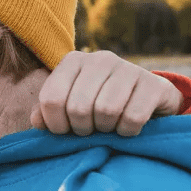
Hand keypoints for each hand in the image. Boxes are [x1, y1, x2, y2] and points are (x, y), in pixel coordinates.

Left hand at [31, 51, 183, 135]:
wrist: (148, 102)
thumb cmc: (100, 106)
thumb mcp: (71, 106)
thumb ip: (49, 112)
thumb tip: (37, 121)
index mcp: (74, 61)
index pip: (51, 99)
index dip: (56, 124)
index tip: (66, 131)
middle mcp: (100, 58)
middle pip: (78, 108)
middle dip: (82, 129)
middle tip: (91, 130)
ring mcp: (128, 68)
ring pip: (105, 111)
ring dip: (106, 129)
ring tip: (109, 126)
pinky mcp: (153, 84)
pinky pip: (132, 118)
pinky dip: (128, 131)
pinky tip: (128, 127)